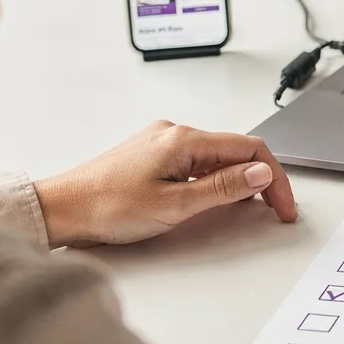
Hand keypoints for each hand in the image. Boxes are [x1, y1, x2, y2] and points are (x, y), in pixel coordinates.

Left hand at [33, 120, 298, 246]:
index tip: (283, 205)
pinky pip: (196, 162)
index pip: (249, 149)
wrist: (60, 209)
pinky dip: (214, 180)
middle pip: (235, 150)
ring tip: (246, 209)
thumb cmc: (106, 207)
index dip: (274, 178)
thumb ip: (222, 188)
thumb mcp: (174, 205)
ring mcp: (161, 143)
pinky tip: (211, 200)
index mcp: (183, 139)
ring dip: (237, 181)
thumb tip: (259, 174)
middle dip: (260, 179)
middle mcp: (174, 133)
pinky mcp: (150, 156)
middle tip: (273, 210)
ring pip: (216, 157)